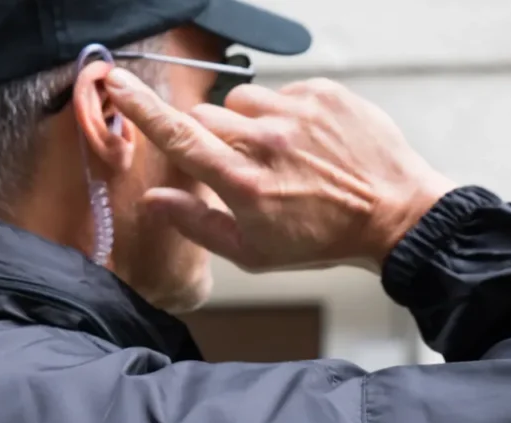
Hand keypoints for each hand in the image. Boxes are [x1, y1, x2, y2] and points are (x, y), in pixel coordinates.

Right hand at [105, 69, 456, 273]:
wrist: (394, 216)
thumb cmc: (320, 240)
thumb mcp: (252, 252)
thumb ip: (196, 223)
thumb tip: (152, 201)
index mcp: (243, 183)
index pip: (178, 136)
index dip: (141, 109)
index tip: (116, 82)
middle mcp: (266, 142)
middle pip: (205, 118)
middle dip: (209, 138)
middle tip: (238, 166)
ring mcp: (297, 113)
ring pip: (241, 102)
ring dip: (247, 124)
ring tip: (278, 155)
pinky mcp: (323, 93)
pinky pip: (281, 92)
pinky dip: (284, 114)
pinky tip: (306, 144)